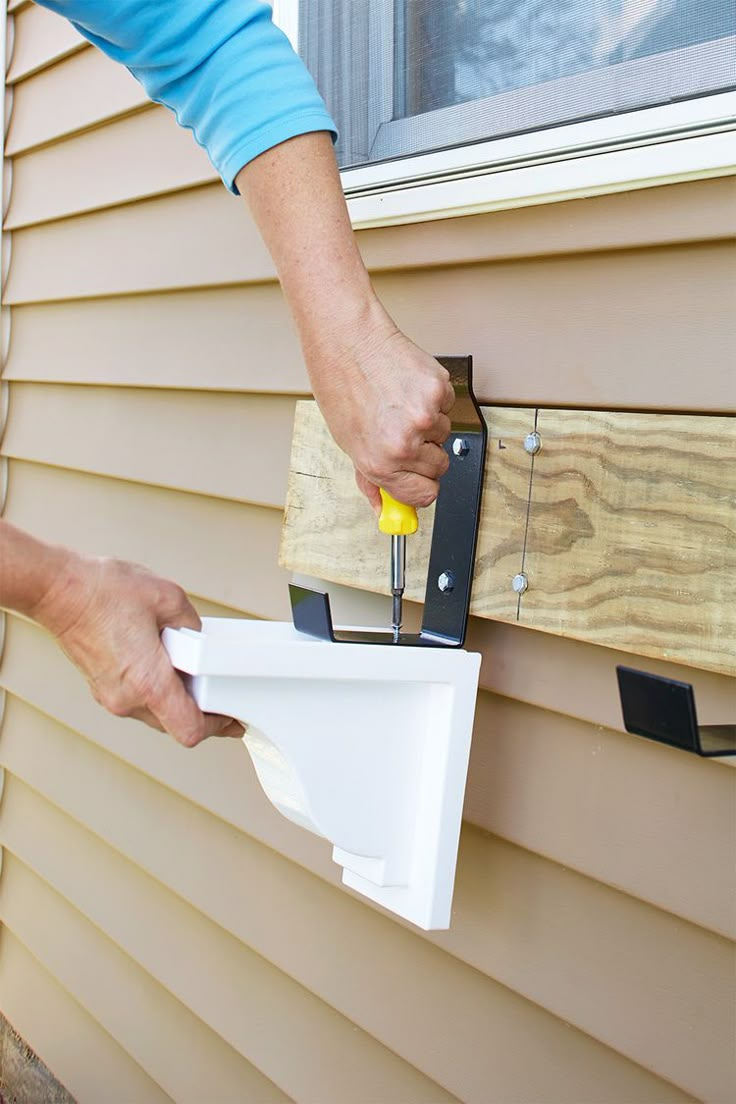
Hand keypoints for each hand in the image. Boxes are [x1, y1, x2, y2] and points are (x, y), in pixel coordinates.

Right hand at [34, 554, 242, 747]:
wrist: (58, 590)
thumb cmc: (103, 592)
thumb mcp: (168, 598)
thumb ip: (192, 625)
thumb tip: (198, 638)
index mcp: (148, 682)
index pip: (190, 730)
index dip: (217, 727)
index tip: (230, 717)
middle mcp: (127, 699)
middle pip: (174, 725)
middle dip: (199, 711)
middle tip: (217, 693)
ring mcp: (111, 697)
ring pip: (156, 715)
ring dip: (175, 700)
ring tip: (187, 672)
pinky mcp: (101, 689)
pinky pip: (138, 702)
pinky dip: (156, 691)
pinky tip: (162, 664)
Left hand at [306, 305, 454, 510]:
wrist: (347, 341)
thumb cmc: (340, 385)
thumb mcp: (348, 441)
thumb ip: (369, 477)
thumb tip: (381, 506)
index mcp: (379, 463)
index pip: (423, 495)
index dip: (422, 486)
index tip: (419, 478)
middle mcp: (403, 444)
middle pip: (439, 467)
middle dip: (426, 452)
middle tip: (402, 430)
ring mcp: (424, 417)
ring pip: (445, 434)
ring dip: (429, 422)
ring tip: (399, 402)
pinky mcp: (438, 391)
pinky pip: (448, 406)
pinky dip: (434, 398)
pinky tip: (408, 387)